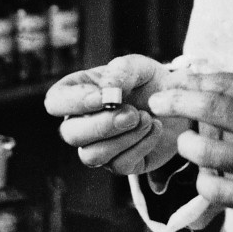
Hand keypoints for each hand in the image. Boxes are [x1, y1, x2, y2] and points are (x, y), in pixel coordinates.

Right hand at [44, 54, 191, 175]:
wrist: (177, 104)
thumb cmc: (149, 82)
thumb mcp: (140, 67)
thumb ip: (122, 70)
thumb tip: (108, 90)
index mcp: (78, 93)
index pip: (55, 102)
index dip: (74, 102)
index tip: (105, 97)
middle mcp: (81, 123)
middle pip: (71, 134)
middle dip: (103, 125)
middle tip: (133, 113)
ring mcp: (98, 147)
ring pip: (92, 156)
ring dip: (124, 137)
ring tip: (148, 118)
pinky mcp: (119, 164)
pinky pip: (120, 165)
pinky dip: (142, 145)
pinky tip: (155, 128)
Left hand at [148, 71, 232, 231]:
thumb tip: (209, 86)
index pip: (226, 82)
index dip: (194, 81)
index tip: (176, 81)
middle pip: (211, 109)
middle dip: (176, 101)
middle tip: (159, 101)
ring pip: (208, 152)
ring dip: (188, 146)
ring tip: (187, 145)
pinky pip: (219, 191)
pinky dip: (204, 182)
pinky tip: (206, 178)